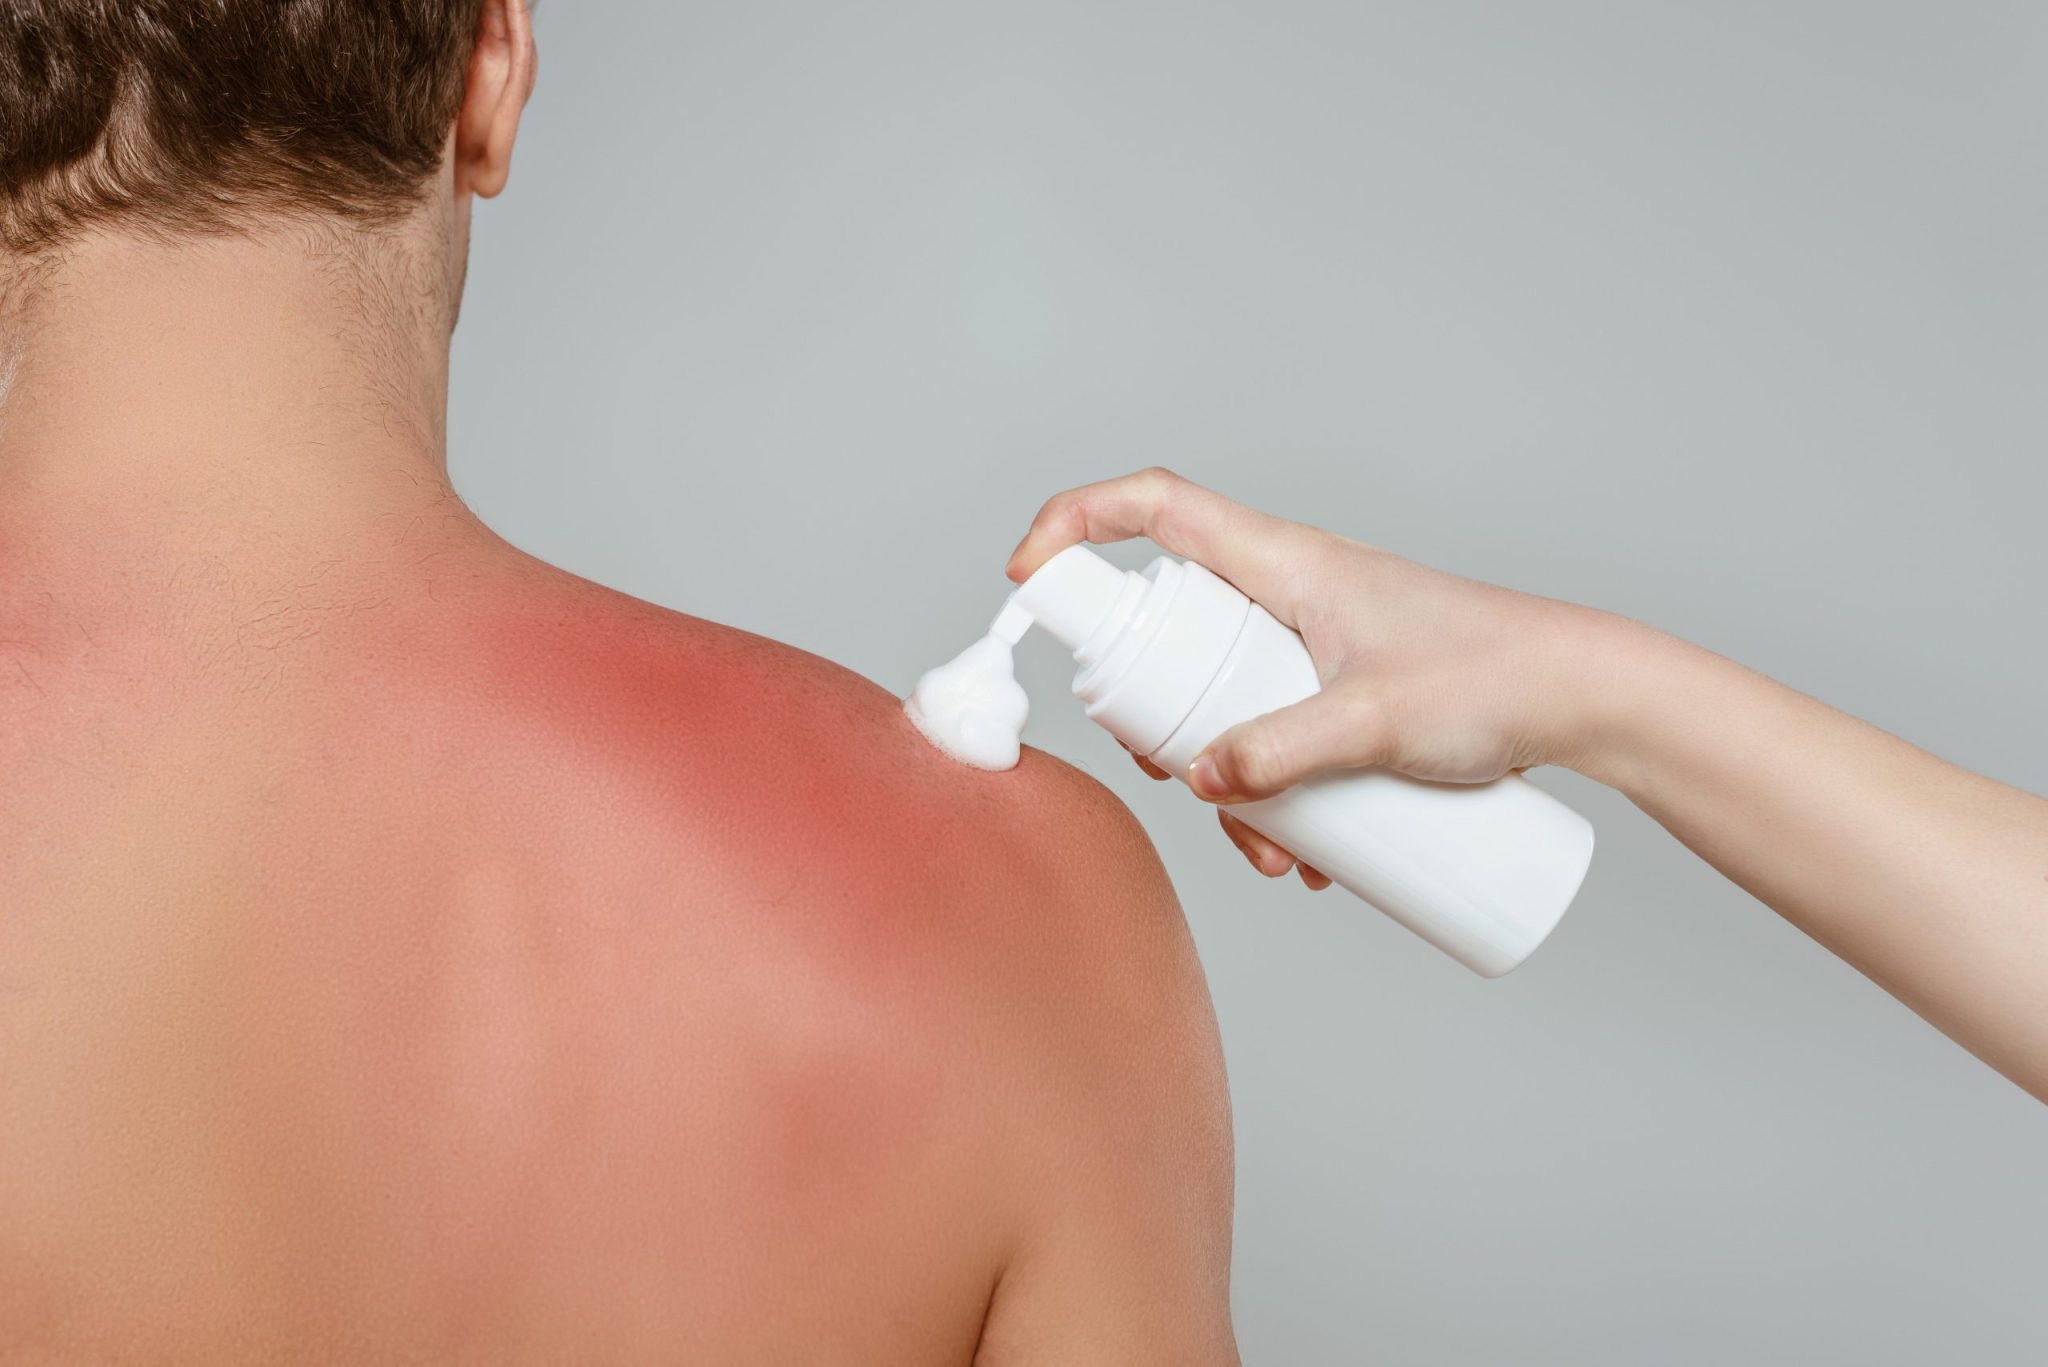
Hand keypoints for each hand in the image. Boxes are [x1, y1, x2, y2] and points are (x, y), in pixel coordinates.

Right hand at [1007, 468, 1636, 887]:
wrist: (1583, 699)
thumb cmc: (1494, 677)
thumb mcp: (1374, 722)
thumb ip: (1281, 751)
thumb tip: (1203, 783)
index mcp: (1285, 563)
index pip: (1156, 507)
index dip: (1076, 523)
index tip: (1027, 579)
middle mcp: (1288, 594)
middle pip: (1170, 626)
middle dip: (1151, 712)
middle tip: (1166, 770)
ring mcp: (1311, 645)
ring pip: (1220, 697)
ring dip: (1225, 779)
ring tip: (1275, 854)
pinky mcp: (1338, 691)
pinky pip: (1271, 734)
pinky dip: (1272, 794)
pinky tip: (1309, 857)